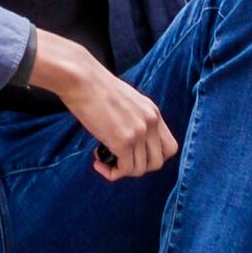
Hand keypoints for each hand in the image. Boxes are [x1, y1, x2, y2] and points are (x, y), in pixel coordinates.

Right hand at [31, 31, 174, 180]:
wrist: (81, 80)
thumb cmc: (94, 88)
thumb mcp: (126, 101)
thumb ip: (134, 119)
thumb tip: (128, 142)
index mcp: (153, 112)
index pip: (169, 147)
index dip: (153, 157)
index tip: (134, 155)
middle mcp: (151, 123)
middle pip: (157, 162)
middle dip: (137, 167)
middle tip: (118, 160)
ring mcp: (139, 132)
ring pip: (139, 169)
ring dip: (121, 170)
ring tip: (103, 158)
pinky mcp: (123, 141)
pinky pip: (124, 169)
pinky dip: (111, 172)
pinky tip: (98, 162)